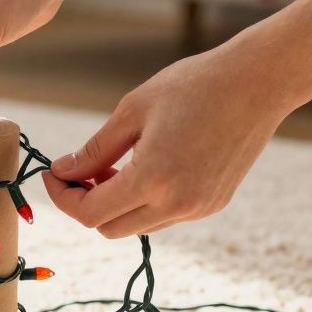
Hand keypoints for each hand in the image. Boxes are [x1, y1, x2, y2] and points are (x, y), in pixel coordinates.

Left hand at [42, 44, 298, 236]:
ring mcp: (199, 208)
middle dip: (85, 203)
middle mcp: (178, 204)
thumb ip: (94, 150)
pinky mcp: (214, 204)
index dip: (62, 197)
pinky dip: (143, 201)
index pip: (90, 213)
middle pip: (110, 228)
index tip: (52, 174)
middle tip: (78, 170)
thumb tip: (63, 171)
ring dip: (115, 204)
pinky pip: (164, 216)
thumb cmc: (192, 86)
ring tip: (112, 165)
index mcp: (153, 180)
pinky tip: (143, 167)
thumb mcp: (132, 111)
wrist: (258, 83)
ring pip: (137, 225)